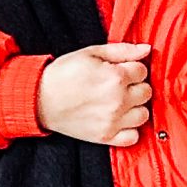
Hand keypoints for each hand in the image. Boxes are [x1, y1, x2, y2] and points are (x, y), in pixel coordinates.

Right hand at [36, 42, 152, 146]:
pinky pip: (133, 137)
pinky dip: (129, 129)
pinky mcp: (106, 137)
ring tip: (119, 102)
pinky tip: (119, 119)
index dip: (131, 68)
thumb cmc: (63, 74)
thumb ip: (122, 50)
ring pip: (143, 115)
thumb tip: (146, 49)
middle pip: (146, 92)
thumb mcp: (91, 53)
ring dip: (135, 107)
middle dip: (135, 86)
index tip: (119, 70)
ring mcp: (113, 121)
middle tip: (118, 85)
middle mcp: (118, 100)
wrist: (39, 99)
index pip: (142, 71)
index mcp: (115, 77)